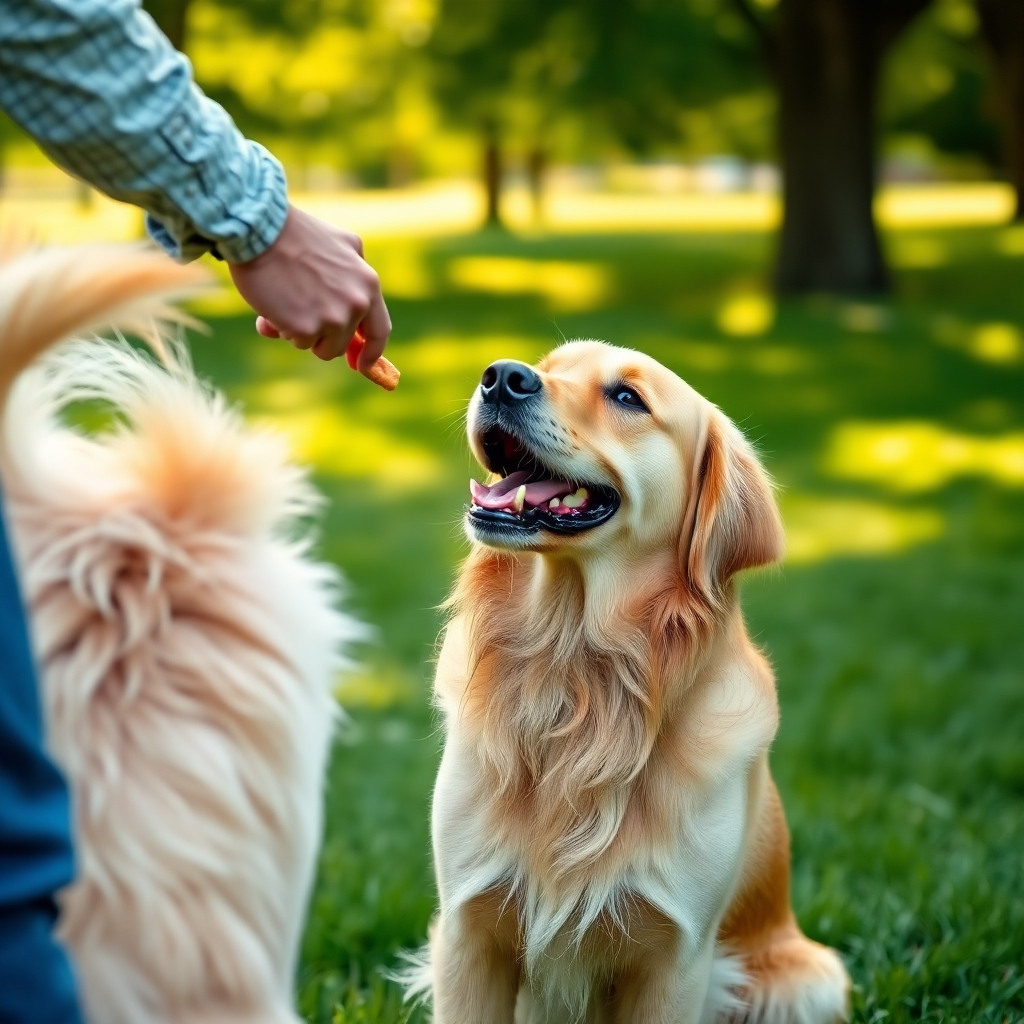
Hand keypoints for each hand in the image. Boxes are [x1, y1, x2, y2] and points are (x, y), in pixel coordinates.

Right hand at [227, 205, 391, 370]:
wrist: (261, 229)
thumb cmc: (295, 234)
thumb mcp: (341, 243)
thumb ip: (352, 276)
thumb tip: (347, 317)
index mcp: (368, 284)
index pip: (380, 331)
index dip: (372, 353)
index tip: (363, 366)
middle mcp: (356, 304)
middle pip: (343, 344)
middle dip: (323, 336)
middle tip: (302, 312)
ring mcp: (333, 318)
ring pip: (320, 347)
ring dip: (303, 332)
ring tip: (288, 299)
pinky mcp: (306, 329)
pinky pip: (297, 341)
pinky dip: (284, 328)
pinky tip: (275, 303)